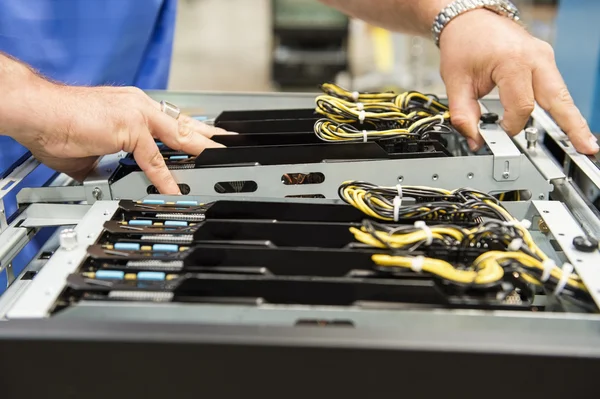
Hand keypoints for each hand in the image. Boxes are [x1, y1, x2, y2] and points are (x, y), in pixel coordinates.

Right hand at [12, 84, 226, 193]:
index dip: (194, 132)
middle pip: (185, 125)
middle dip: (210, 138)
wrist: (35, 112)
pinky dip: (165, 178)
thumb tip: (112, 181)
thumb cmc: (57, 125)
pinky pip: (153, 160)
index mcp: (134, 107)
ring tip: (222, 166)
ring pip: (179, 137)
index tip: (208, 140)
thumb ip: (111, 164)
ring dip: (202, 153)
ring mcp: (136, 115)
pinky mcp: (128, 128)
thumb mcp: (93, 150)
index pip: (172, 121)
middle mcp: (140, 106)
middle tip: (231, 146)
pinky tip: (175, 191)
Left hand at [439, 10, 597, 153]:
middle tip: (586, 148)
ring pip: (562, 94)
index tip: (500, 133)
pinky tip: (570, 124)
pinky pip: (555, 88)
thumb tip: (473, 140)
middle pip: (558, 98)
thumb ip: (463, 114)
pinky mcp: (544, 61)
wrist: (469, 20)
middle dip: (571, 126)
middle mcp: (535, 57)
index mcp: (513, 61)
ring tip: (585, 142)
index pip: (522, 106)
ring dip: (571, 119)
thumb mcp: (455, 82)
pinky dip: (561, 107)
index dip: (511, 125)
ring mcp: (544, 58)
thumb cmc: (464, 44)